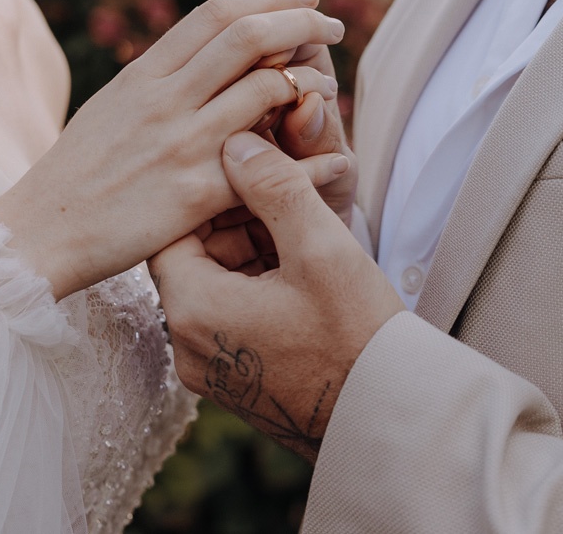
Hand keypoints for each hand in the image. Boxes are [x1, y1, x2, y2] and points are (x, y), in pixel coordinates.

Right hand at [0, 0, 346, 298]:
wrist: (39, 232)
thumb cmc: (73, 175)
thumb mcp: (108, 109)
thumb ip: (153, 83)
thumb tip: (191, 60)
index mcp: (143, 75)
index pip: (216, 14)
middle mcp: (165, 99)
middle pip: (249, 35)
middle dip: (303, 19)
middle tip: (332, 24)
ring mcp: (181, 144)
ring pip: (266, 89)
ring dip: (310, 80)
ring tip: (328, 86)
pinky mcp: (194, 193)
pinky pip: (269, 164)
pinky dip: (309, 155)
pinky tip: (332, 155)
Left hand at [149, 132, 402, 461]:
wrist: (389, 420)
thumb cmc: (357, 337)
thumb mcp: (319, 247)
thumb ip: (273, 185)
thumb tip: (236, 141)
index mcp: (191, 310)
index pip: (173, 227)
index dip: (212, 191)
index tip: (251, 169)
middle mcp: (185, 345)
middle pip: (193, 254)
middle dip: (235, 218)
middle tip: (280, 189)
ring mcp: (208, 368)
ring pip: (213, 283)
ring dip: (249, 249)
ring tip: (297, 225)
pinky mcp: (233, 381)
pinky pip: (229, 315)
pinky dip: (256, 284)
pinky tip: (298, 266)